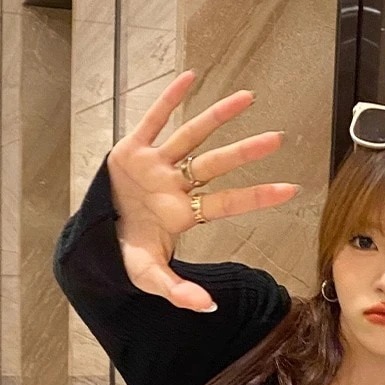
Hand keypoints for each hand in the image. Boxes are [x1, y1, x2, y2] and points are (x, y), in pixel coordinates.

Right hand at [106, 69, 298, 311]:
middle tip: (278, 139)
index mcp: (183, 214)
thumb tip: (208, 307)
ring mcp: (155, 165)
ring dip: (217, 116)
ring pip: (191, 136)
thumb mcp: (147, 276)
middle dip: (245, 152)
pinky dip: (169, 99)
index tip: (291, 190)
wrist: (93, 239)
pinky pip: (152, 119)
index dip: (257, 196)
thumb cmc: (126, 253)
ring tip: (248, 98)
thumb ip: (177, 291)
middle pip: (215, 164)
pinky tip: (190, 77)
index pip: (227, 203)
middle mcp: (175, 185)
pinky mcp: (130, 150)